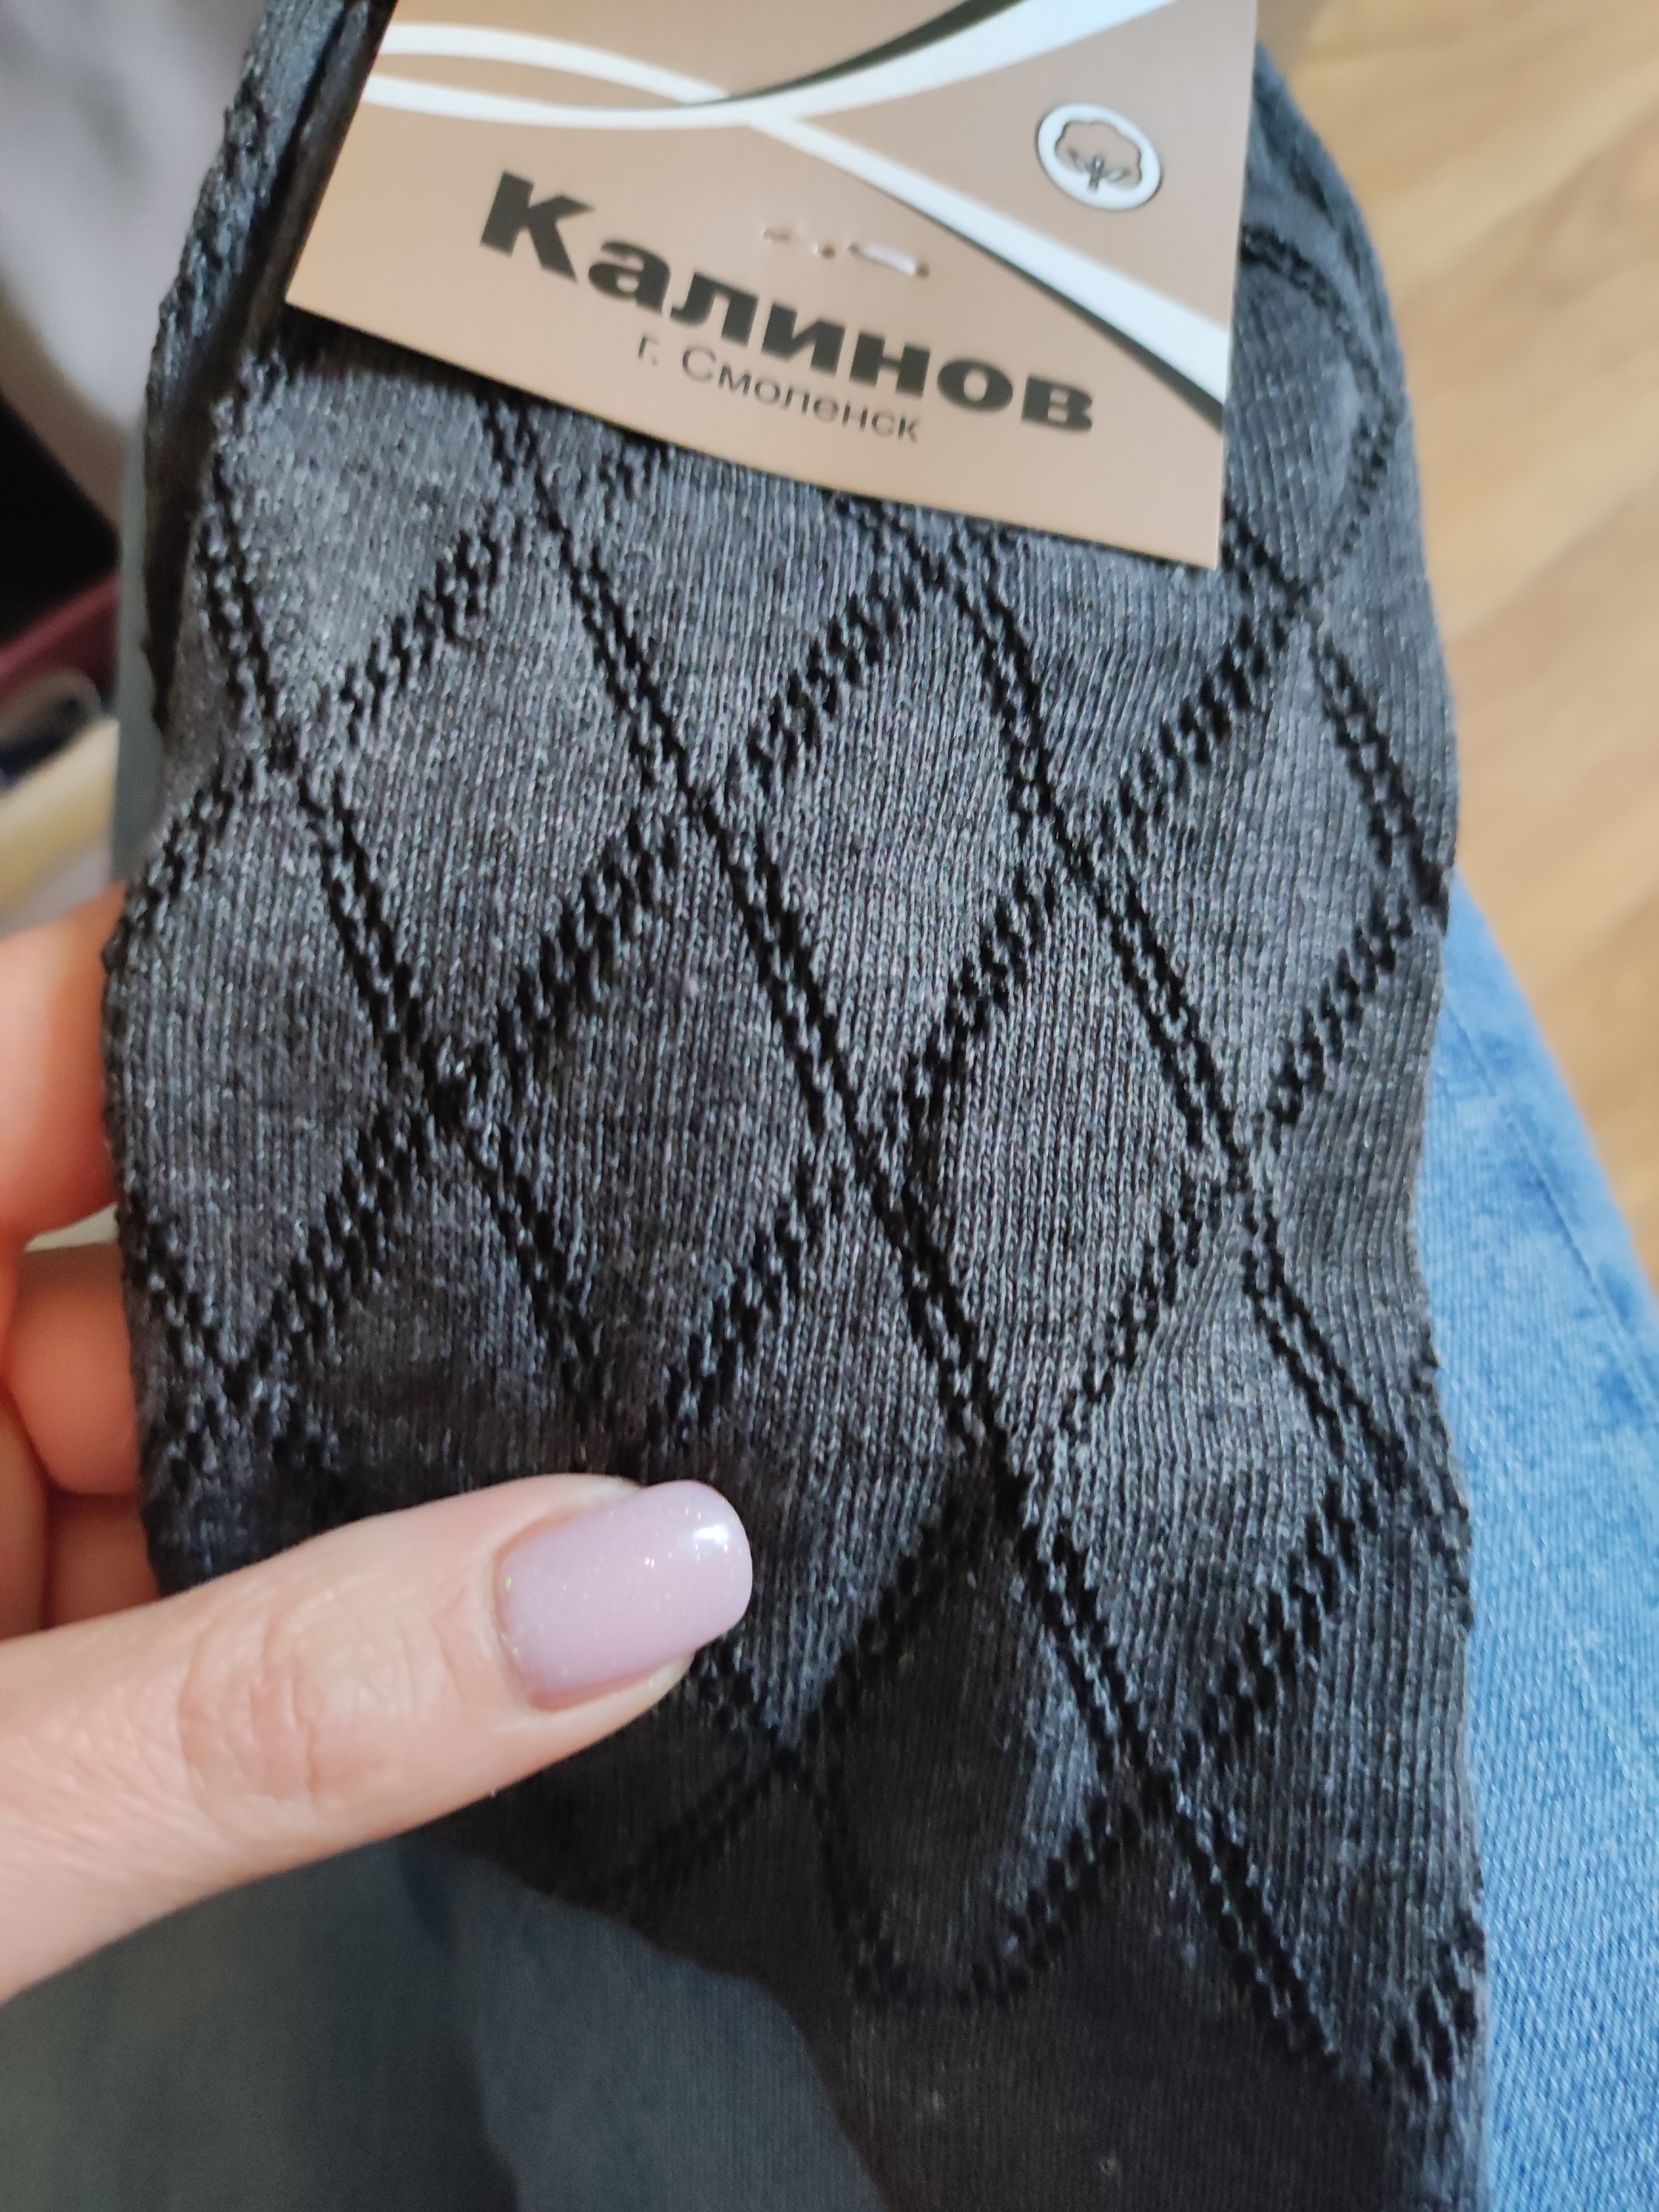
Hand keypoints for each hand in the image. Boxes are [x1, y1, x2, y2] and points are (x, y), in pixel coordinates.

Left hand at [0, 892, 750, 2004]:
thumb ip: (295, 1704)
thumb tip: (651, 1573)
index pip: (57, 1038)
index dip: (262, 1001)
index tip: (509, 975)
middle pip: (175, 1246)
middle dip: (379, 1281)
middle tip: (651, 1259)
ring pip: (217, 1420)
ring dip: (383, 1464)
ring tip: (632, 1441)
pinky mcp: (25, 1635)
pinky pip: (210, 1559)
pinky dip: (333, 1587)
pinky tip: (507, 1585)